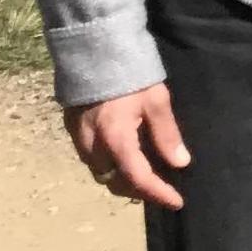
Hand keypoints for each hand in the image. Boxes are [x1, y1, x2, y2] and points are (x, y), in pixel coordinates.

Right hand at [66, 83, 191, 207]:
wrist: (92, 49)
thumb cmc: (129, 73)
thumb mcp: (156, 101)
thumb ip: (166, 134)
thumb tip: (180, 163)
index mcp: (115, 138)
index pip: (138, 178)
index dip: (158, 194)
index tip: (176, 202)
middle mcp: (92, 145)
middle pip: (115, 183)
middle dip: (139, 190)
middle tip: (162, 189)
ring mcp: (78, 138)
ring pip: (100, 174)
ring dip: (122, 180)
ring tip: (145, 176)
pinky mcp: (71, 129)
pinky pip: (90, 159)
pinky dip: (108, 166)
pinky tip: (124, 158)